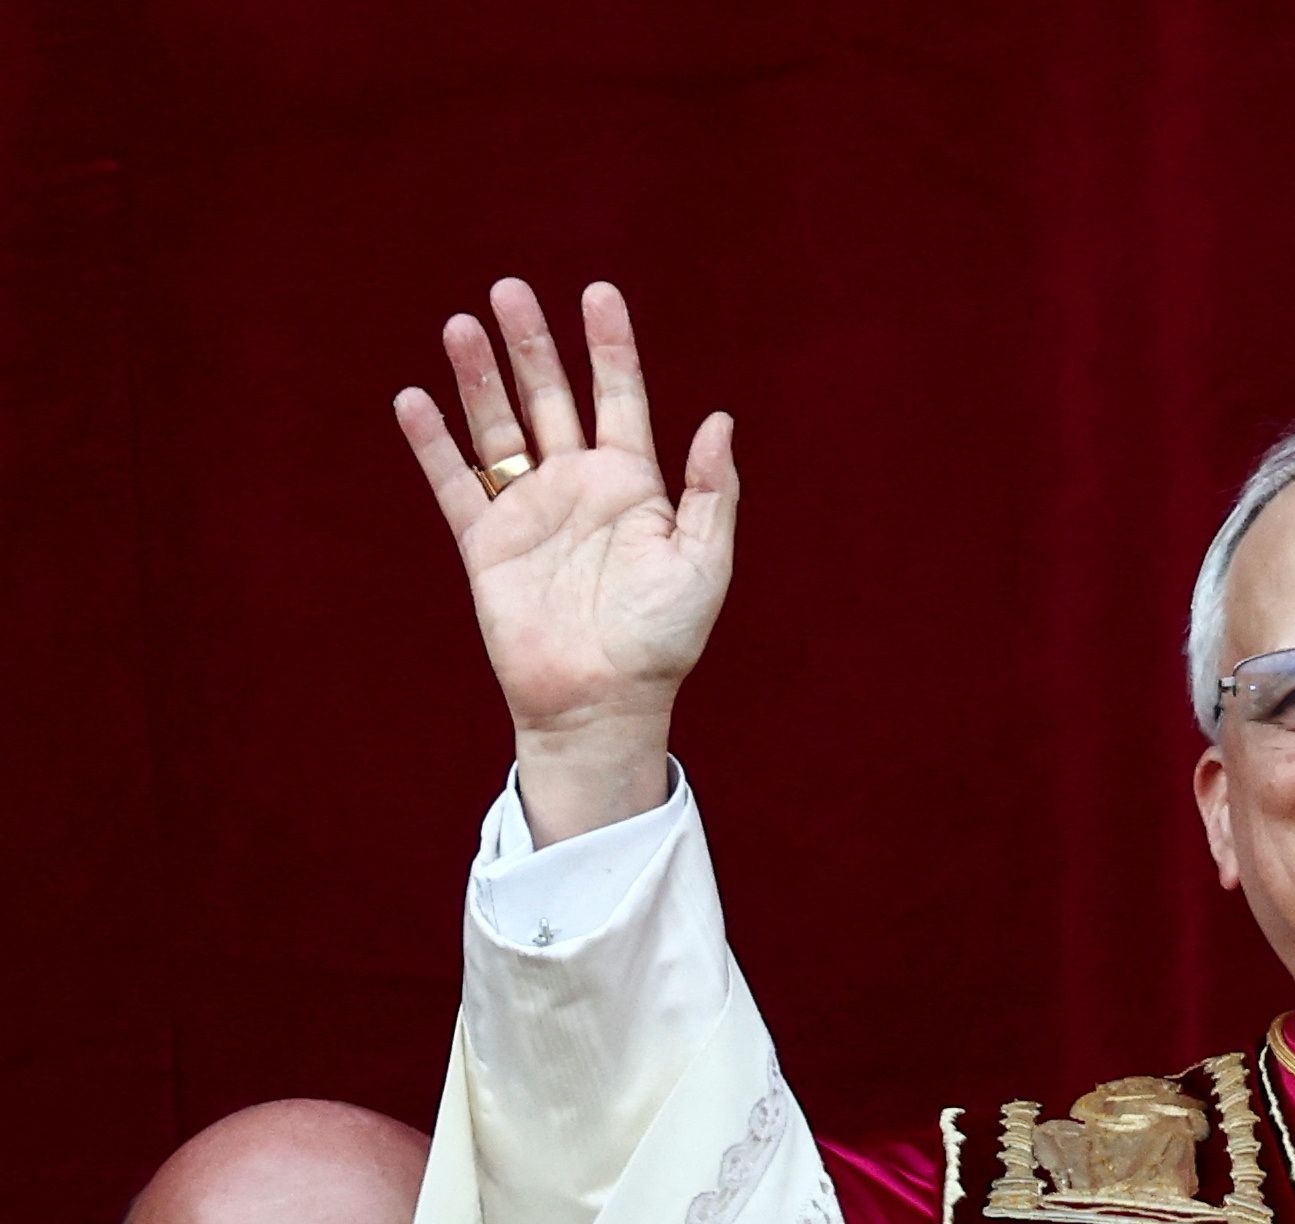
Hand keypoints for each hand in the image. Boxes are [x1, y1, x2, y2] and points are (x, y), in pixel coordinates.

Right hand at [394, 279, 736, 841]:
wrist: (603, 701)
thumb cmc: (662, 639)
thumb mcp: (704, 562)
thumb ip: (713, 491)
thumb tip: (720, 419)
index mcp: (634, 484)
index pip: (620, 396)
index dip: (610, 345)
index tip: (599, 293)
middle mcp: (577, 486)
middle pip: (550, 396)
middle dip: (532, 343)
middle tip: (510, 290)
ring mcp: (529, 511)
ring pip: (498, 426)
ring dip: (479, 377)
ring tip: (462, 324)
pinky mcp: (486, 544)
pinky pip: (454, 483)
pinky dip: (433, 443)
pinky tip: (414, 399)